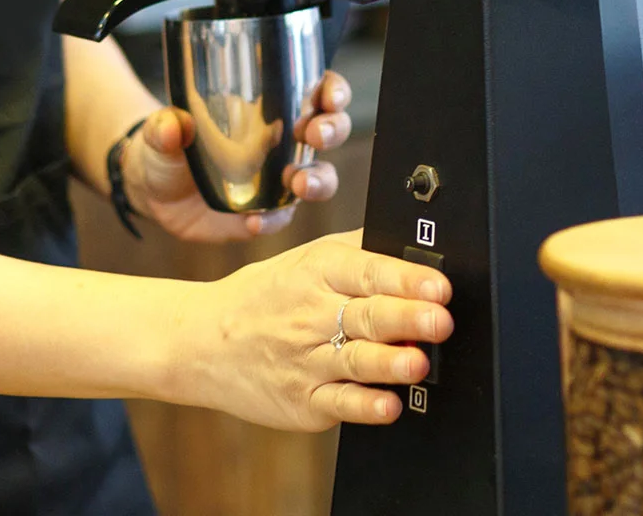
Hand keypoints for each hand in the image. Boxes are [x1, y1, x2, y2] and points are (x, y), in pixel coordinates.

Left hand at [124, 70, 353, 242]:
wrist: (153, 189)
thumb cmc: (166, 144)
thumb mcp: (160, 130)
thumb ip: (165, 126)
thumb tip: (173, 126)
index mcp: (265, 107)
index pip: (312, 90)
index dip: (331, 90)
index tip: (328, 96)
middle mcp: (281, 141)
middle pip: (328, 129)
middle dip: (332, 129)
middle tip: (314, 135)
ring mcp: (277, 179)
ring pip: (320, 176)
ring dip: (319, 179)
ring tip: (298, 183)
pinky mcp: (265, 213)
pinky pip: (283, 218)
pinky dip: (274, 220)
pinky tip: (255, 222)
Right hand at [174, 230, 453, 429]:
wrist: (202, 339)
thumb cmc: (264, 297)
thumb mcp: (302, 259)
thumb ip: (355, 250)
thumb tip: (408, 237)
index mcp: (316, 272)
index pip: (366, 271)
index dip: (404, 279)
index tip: (437, 285)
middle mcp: (312, 314)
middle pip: (367, 315)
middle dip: (406, 318)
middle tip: (440, 320)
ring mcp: (306, 360)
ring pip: (357, 361)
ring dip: (390, 362)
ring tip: (418, 361)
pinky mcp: (303, 400)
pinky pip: (339, 404)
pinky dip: (364, 406)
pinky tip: (387, 405)